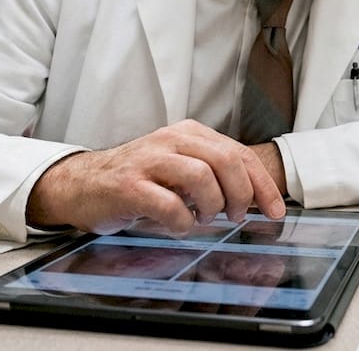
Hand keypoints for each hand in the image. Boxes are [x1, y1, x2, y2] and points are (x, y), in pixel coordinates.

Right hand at [26, 120, 284, 234]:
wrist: (82, 184)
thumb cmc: (137, 180)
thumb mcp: (180, 168)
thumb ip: (213, 174)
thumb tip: (255, 199)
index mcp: (188, 133)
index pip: (238, 154)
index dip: (262, 184)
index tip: (276, 210)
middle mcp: (170, 140)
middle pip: (226, 160)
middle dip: (242, 194)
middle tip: (238, 216)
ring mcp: (149, 161)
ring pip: (201, 177)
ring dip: (212, 206)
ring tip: (204, 218)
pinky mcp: (129, 185)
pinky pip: (169, 205)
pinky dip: (182, 222)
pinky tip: (178, 225)